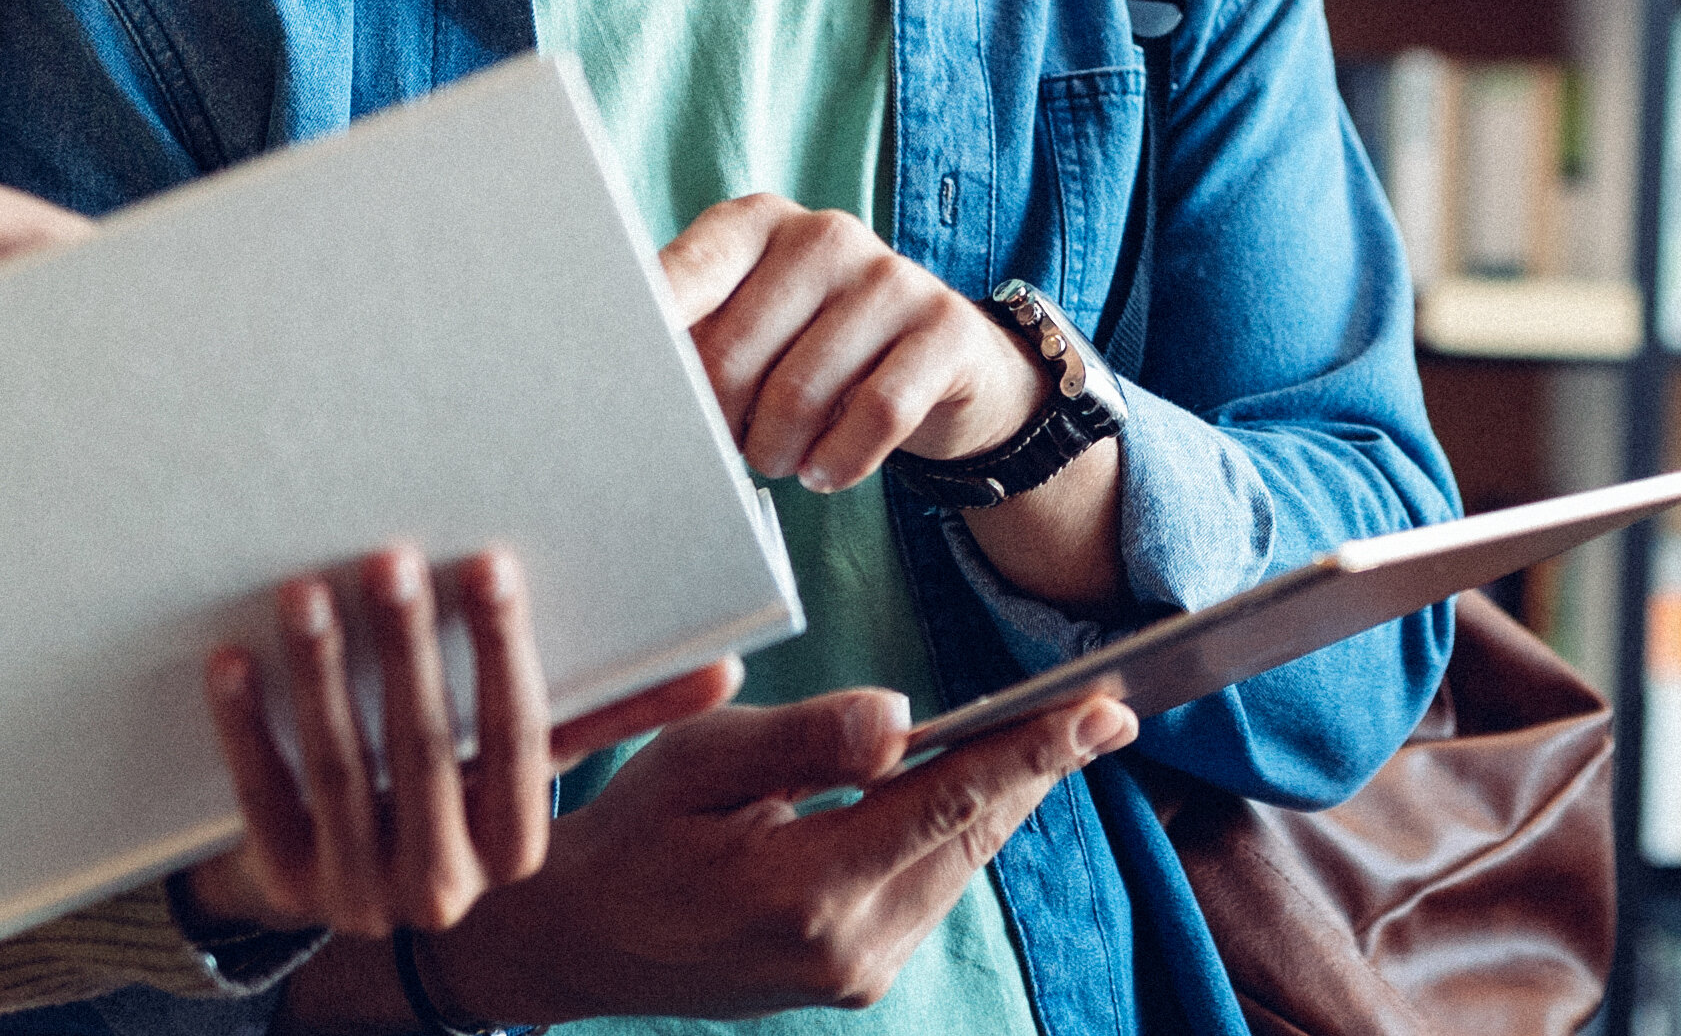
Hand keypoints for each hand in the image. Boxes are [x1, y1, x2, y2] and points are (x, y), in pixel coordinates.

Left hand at [176, 544, 744, 939]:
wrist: (347, 877)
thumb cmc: (459, 788)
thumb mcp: (532, 760)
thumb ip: (618, 712)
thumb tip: (726, 666)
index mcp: (517, 851)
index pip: (519, 744)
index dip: (505, 654)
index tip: (491, 564)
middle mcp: (443, 887)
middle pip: (421, 754)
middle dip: (407, 650)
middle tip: (390, 558)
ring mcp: (357, 891)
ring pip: (339, 772)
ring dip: (321, 675)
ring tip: (305, 591)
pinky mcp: (284, 882)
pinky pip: (261, 798)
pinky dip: (246, 725)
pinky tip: (233, 658)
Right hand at [412, 687, 1139, 1023]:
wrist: (570, 946)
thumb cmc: (622, 836)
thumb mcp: (695, 763)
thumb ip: (805, 740)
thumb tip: (901, 717)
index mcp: (806, 889)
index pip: (948, 804)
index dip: (1033, 752)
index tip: (1103, 712)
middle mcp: (848, 946)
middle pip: (974, 838)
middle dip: (1040, 768)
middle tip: (1110, 706)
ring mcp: (854, 971)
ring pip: (959, 864)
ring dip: (1003, 796)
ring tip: (1058, 730)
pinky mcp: (853, 975)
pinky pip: (929, 886)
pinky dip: (957, 830)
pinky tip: (976, 781)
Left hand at [660, 196, 1044, 489]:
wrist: (943, 360)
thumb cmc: (813, 345)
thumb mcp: (750, 324)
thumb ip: (689, 337)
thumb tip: (619, 380)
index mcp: (755, 223)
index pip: (681, 277)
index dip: (648, 342)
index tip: (630, 393)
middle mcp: (822, 235)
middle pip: (731, 355)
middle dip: (716, 422)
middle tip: (725, 444)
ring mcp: (889, 276)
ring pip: (798, 394)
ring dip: (774, 451)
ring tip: (775, 457)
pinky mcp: (944, 326)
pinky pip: (875, 415)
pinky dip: (838, 462)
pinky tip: (824, 471)